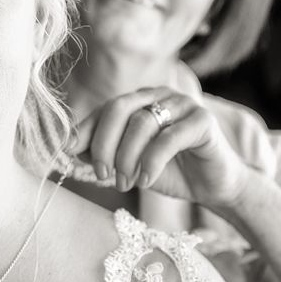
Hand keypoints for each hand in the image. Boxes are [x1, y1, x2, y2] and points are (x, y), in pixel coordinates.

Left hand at [69, 86, 248, 208]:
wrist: (211, 186)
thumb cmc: (169, 172)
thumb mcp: (128, 164)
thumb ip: (103, 153)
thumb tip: (69, 147)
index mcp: (140, 102)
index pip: (105, 109)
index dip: (86, 131)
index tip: (70, 154)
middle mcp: (159, 96)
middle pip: (119, 107)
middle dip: (104, 144)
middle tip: (102, 174)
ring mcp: (183, 105)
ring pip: (142, 123)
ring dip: (127, 158)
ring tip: (125, 183)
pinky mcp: (203, 120)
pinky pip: (170, 137)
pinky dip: (152, 161)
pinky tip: (146, 181)